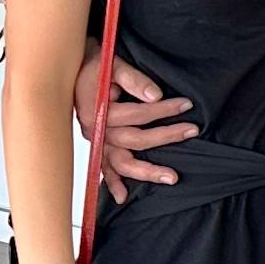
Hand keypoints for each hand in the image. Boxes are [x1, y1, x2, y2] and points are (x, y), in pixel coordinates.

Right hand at [84, 57, 196, 201]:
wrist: (74, 72)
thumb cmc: (93, 69)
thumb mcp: (113, 66)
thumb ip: (134, 80)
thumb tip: (155, 96)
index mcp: (98, 111)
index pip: (137, 114)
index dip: (163, 110)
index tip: (185, 105)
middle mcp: (95, 131)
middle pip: (134, 140)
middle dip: (165, 137)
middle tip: (190, 132)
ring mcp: (96, 142)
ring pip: (121, 163)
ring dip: (146, 171)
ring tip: (171, 177)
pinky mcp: (96, 148)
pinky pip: (104, 169)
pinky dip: (112, 184)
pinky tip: (123, 197)